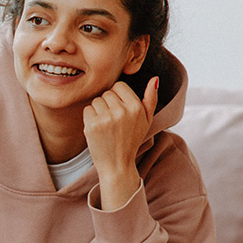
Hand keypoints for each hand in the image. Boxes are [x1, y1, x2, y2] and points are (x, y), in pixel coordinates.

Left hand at [83, 77, 157, 209]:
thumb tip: (155, 78)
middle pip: (106, 93)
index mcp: (136, 107)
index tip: (120, 109)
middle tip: (113, 121)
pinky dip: (89, 118)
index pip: (119, 85)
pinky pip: (87, 110)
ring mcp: (106, 118)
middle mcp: (122, 111)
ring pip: (96, 100)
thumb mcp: (146, 120)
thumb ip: (151, 98)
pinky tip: (98, 129)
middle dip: (108, 104)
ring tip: (106, 126)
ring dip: (98, 111)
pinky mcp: (92, 125)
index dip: (117, 96)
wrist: (117, 164)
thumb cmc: (131, 140)